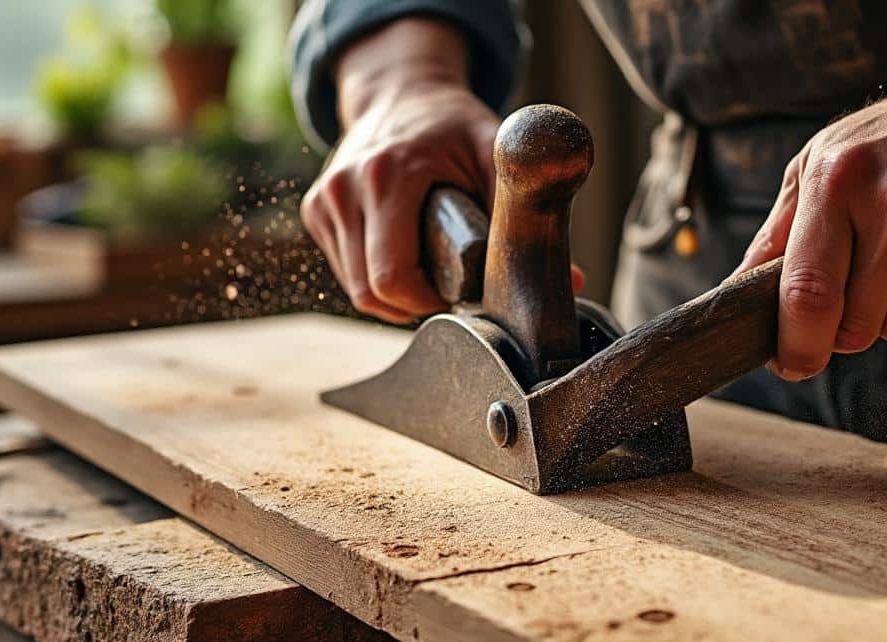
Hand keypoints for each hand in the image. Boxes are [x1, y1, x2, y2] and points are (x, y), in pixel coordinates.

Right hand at [300, 18, 583, 323]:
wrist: (401, 91)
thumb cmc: (453, 126)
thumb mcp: (495, 153)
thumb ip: (528, 211)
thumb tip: (570, 279)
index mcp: (387, 175)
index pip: (393, 277)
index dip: (428, 303)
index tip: (459, 293)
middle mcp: (345, 189)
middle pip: (371, 293)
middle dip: (415, 305)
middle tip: (449, 289)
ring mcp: (324, 200)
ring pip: (357, 291)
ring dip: (397, 297)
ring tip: (431, 270)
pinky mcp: (316, 210)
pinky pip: (347, 274)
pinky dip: (377, 280)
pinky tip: (406, 256)